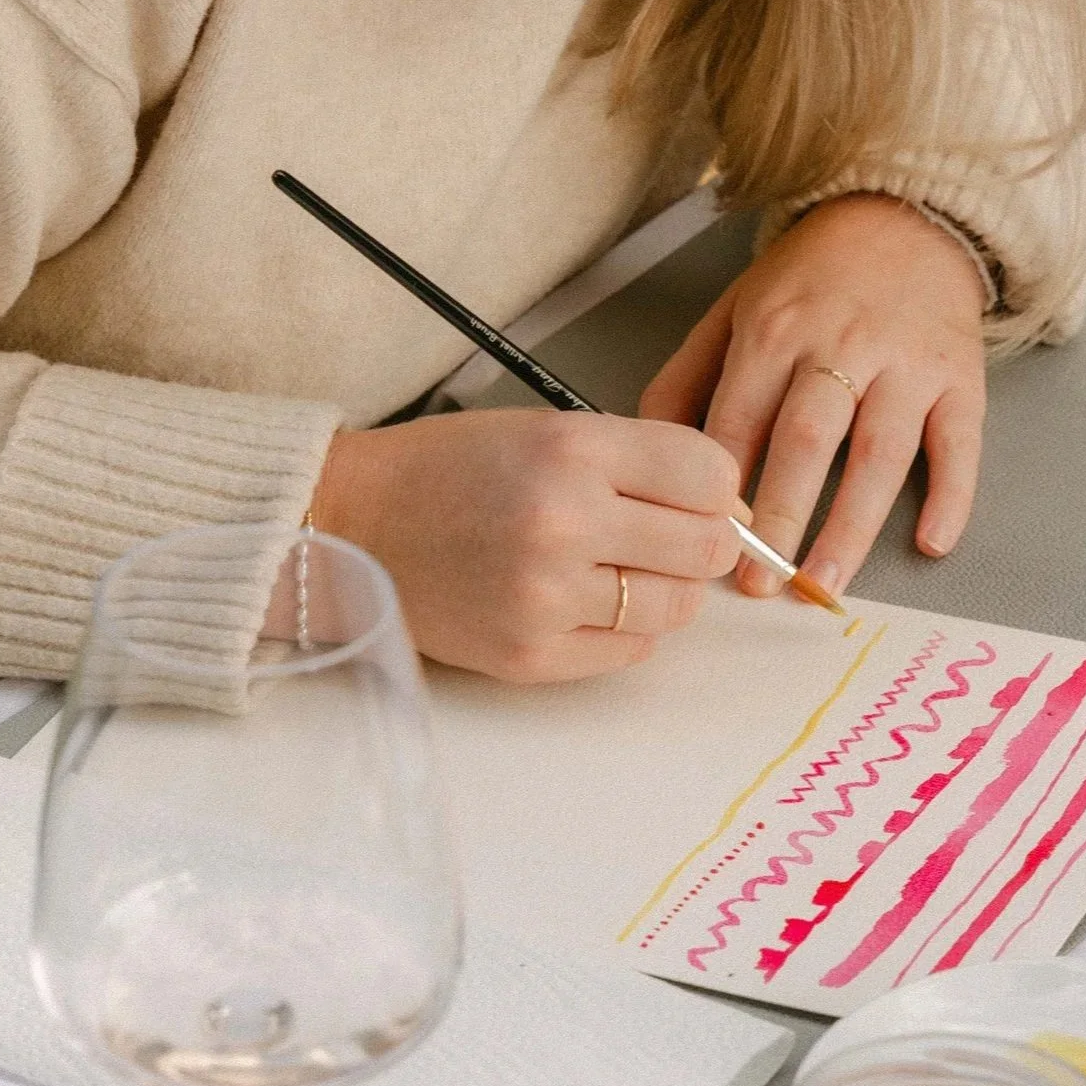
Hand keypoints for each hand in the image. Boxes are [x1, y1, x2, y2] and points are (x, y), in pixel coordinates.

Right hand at [312, 409, 740, 681]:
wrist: (355, 523)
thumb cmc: (452, 470)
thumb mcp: (547, 431)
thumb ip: (639, 462)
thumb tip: (730, 509)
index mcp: (573, 450)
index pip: (710, 475)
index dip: (716, 488)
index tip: (696, 496)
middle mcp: (565, 522)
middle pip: (706, 547)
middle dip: (701, 541)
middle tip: (666, 537)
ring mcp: (547, 597)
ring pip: (677, 606)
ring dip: (664, 589)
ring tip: (618, 569)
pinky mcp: (531, 655)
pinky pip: (632, 651)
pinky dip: (625, 629)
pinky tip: (586, 602)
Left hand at [639, 195, 987, 598]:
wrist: (905, 218)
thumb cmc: (812, 279)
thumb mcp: (735, 309)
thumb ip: (688, 376)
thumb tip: (648, 449)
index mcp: (775, 330)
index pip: (739, 418)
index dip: (719, 486)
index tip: (703, 542)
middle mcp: (841, 346)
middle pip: (806, 441)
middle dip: (780, 517)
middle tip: (757, 583)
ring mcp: (906, 364)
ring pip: (879, 453)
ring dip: (851, 525)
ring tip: (825, 583)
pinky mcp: (960, 379)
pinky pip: (958, 445)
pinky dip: (950, 496)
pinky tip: (931, 543)